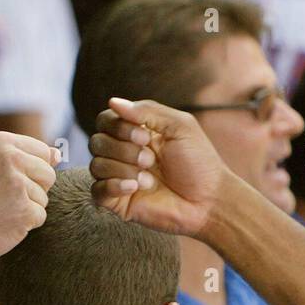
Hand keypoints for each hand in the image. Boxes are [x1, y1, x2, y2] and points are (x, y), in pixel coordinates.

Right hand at [0, 131, 59, 267]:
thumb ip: (23, 158)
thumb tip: (58, 153)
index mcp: (0, 141)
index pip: (42, 151)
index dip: (28, 172)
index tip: (0, 182)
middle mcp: (9, 157)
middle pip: (48, 173)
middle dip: (33, 190)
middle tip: (0, 199)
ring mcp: (17, 184)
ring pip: (45, 196)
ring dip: (27, 208)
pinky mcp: (25, 210)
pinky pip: (41, 216)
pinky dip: (26, 224)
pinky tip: (3, 223)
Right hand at [88, 98, 228, 236]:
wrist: (208, 201)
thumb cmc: (199, 163)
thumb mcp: (179, 126)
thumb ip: (147, 111)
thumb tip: (113, 101)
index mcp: (135, 133)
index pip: (106, 120)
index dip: (118, 126)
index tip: (145, 136)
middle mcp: (123, 154)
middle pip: (97, 142)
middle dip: (123, 149)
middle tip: (150, 160)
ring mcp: (118, 178)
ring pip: (96, 165)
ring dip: (124, 169)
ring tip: (149, 178)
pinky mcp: (117, 202)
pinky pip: (97, 190)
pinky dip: (114, 186)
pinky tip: (136, 188)